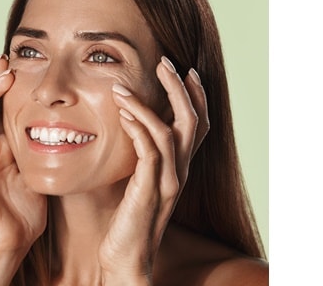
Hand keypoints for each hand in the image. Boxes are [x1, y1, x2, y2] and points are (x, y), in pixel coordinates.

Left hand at [98, 57, 210, 280]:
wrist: (127, 259)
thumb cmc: (126, 221)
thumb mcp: (137, 183)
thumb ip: (141, 158)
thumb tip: (130, 126)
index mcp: (179, 169)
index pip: (199, 126)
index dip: (197, 97)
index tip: (186, 70)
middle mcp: (180, 173)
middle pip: (193, 121)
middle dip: (180, 89)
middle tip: (164, 63)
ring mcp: (168, 182)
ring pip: (172, 132)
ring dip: (149, 103)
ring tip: (124, 86)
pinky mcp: (151, 191)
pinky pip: (151, 151)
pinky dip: (138, 127)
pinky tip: (123, 113)